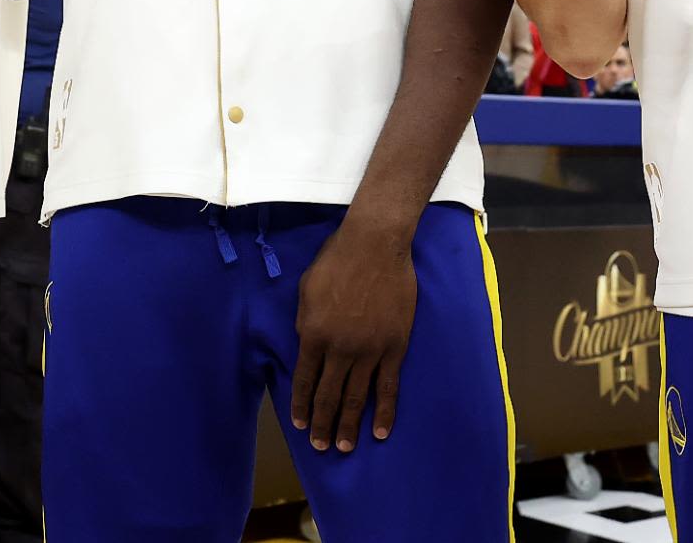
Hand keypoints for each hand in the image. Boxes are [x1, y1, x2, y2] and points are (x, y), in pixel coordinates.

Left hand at [291, 214, 417, 450]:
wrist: (375, 245)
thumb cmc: (336, 260)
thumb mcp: (307, 290)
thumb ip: (305, 322)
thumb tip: (307, 346)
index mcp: (313, 334)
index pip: (303, 380)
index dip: (300, 405)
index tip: (298, 425)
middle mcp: (339, 349)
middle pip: (328, 395)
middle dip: (322, 424)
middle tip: (320, 447)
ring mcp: (368, 351)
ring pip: (357, 397)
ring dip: (349, 425)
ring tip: (344, 447)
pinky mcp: (394, 348)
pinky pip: (388, 387)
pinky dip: (384, 411)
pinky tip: (380, 431)